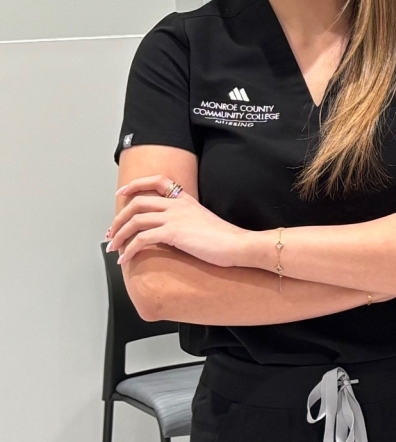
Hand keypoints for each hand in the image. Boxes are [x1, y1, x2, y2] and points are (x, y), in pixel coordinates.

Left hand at [108, 178, 250, 266]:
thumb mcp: (205, 222)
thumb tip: (174, 232)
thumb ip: (188, 221)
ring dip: (119, 235)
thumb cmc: (226, 238)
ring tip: (113, 248)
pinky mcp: (172, 233)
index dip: (137, 184)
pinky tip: (126, 259)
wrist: (238, 244)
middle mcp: (177, 205)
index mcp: (186, 200)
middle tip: (111, 232)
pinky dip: (129, 250)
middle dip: (119, 218)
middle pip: (138, 202)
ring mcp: (174, 217)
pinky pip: (141, 239)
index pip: (158, 181)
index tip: (123, 192)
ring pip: (135, 220)